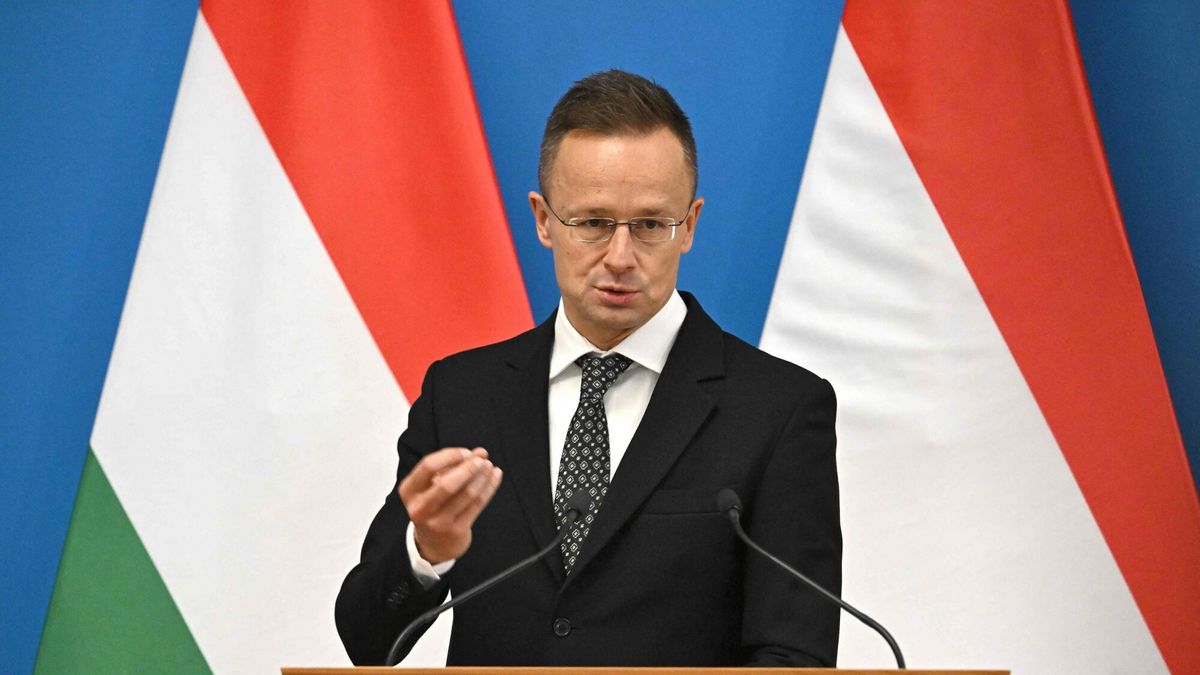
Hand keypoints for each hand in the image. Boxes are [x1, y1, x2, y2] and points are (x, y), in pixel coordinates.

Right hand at [398, 446, 502, 563]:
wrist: (434, 544)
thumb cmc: (434, 506)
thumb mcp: (435, 484)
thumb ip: (455, 465)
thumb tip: (481, 452)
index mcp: (409, 491)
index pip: (428, 466)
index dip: (450, 456)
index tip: (466, 452)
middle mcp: (419, 508)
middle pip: (447, 483)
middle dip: (468, 468)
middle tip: (482, 460)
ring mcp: (437, 522)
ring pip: (466, 494)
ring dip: (482, 477)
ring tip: (490, 466)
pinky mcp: (455, 531)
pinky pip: (477, 505)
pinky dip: (489, 488)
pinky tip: (496, 477)